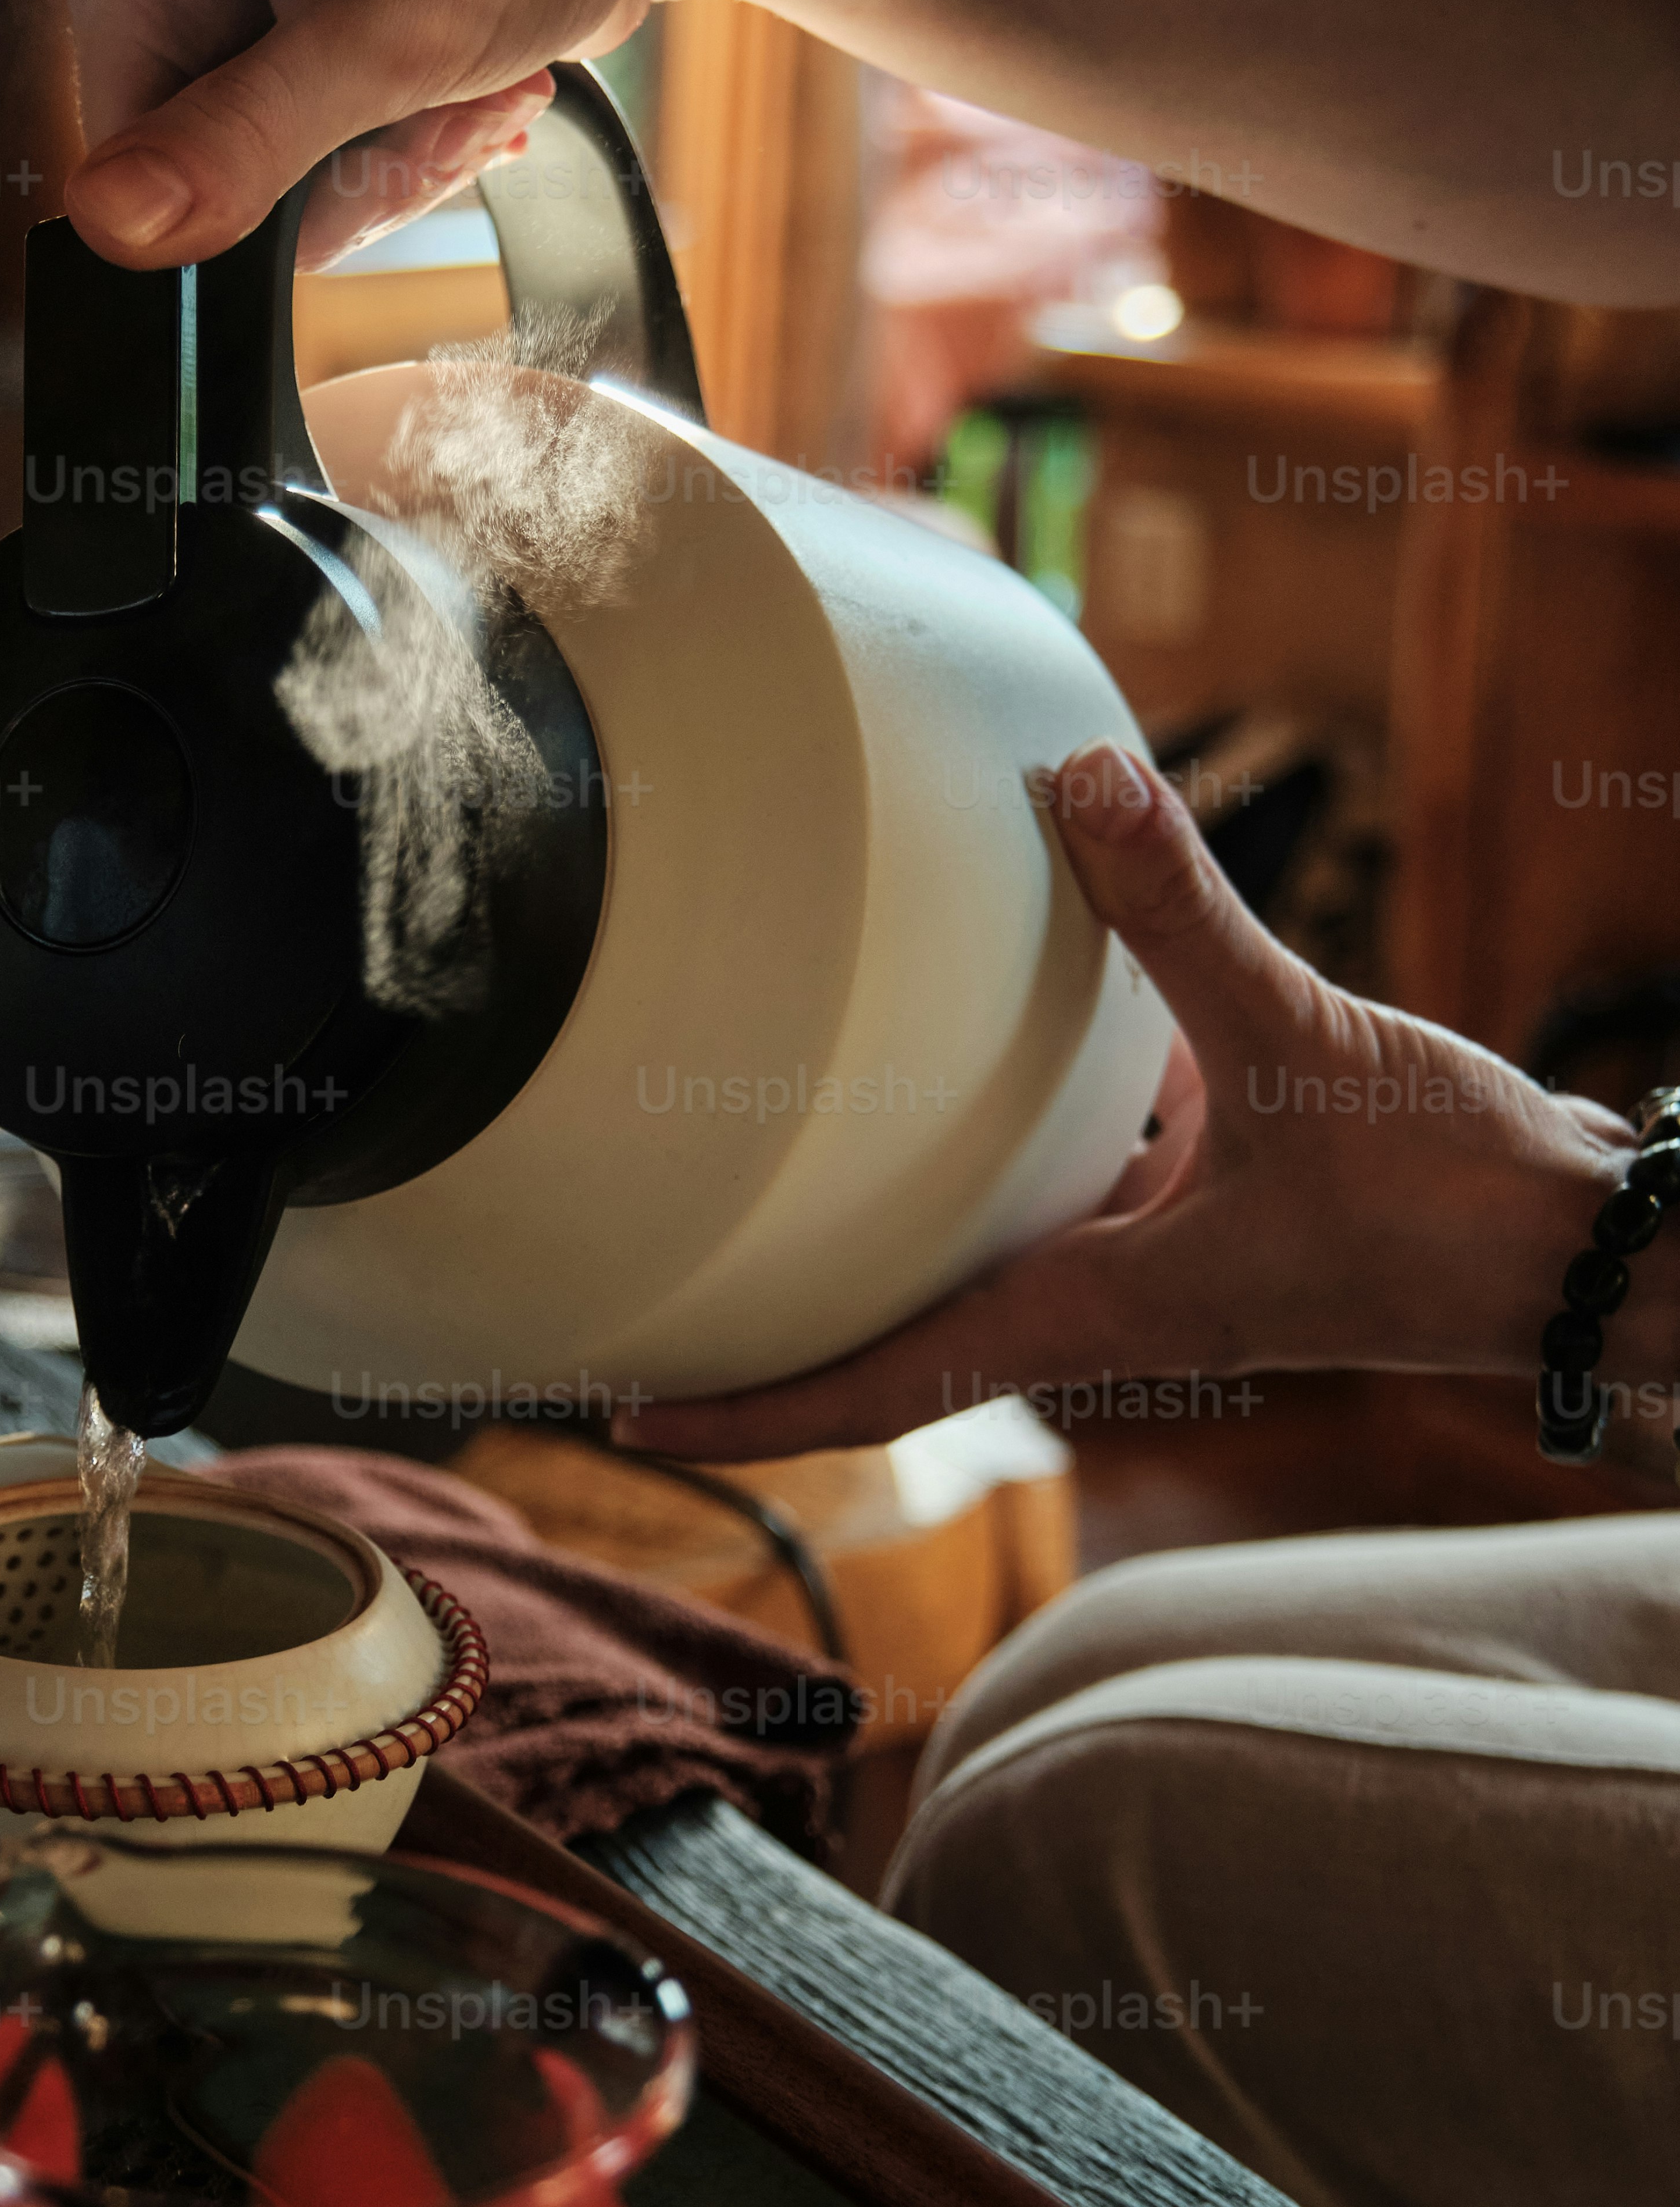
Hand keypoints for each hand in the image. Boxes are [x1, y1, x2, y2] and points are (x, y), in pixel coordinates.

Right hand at [60, 0, 705, 268]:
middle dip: (358, 177)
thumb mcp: (378, 33)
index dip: (264, 196)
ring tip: (479, 83)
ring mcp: (232, 24)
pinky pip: (334, 181)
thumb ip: (241, 138)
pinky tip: (479, 88)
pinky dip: (420, 154)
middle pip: (217, 199)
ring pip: (287, 205)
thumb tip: (109, 222)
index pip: (136, 176)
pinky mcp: (300, 58)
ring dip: (407, 168)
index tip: (387, 125)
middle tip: (450, 100)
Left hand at [623, 746, 1640, 1464]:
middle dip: (778, 1342)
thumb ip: (1182, 916)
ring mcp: (1152, 1278)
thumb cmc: (1451, 1195)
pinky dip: (993, 1169)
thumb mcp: (1299, 1044)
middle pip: (897, 1347)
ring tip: (760, 1201)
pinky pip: (1061, 1205)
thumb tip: (1083, 786)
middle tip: (643, 1314)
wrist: (1578, 1251)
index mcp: (1093, 1313)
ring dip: (878, 1252)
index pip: (883, 1385)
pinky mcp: (1206, 1228)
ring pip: (975, 1271)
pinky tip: (961, 1090)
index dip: (753, 1414)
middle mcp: (1102, 1314)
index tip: (628, 1420)